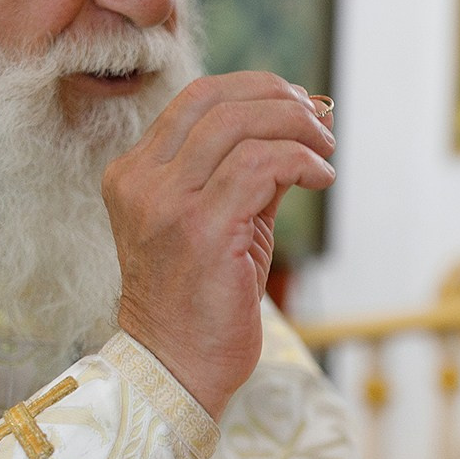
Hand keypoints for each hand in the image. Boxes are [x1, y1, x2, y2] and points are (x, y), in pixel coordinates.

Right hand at [105, 73, 335, 418]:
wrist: (176, 369)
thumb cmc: (201, 303)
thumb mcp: (218, 222)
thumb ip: (245, 172)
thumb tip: (297, 125)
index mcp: (134, 174)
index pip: (195, 100)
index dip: (254, 89)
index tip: (297, 107)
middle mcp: (142, 181)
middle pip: (216, 100)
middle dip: (281, 101)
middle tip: (320, 124)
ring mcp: (167, 204)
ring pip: (239, 125)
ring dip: (296, 128)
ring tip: (325, 152)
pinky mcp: (201, 229)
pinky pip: (260, 165)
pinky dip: (300, 161)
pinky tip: (320, 178)